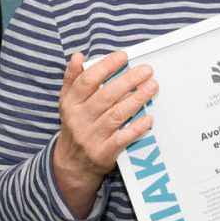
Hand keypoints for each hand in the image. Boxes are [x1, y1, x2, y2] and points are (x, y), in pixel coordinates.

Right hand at [52, 50, 155, 212]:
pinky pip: (122, 139)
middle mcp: (79, 119)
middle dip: (128, 81)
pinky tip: (148, 118)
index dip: (106, 66)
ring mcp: (91, 137)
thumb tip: (78, 56)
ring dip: (136, 100)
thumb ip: (73, 78)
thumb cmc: (75, 125)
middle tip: (146, 70)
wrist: (71, 164)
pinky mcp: (103, 153)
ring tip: (152, 87)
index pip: (87, 81)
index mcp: (70, 103)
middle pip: (106, 96)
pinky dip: (136, 128)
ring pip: (116, 115)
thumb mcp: (68, 102)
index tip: (123, 56)